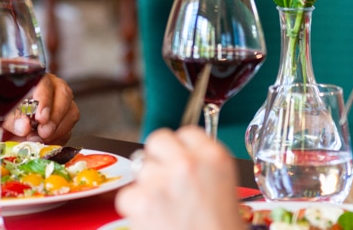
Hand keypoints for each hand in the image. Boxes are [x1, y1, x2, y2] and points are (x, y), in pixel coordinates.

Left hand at [0, 73, 79, 143]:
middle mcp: (50, 86)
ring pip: (71, 112)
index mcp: (32, 78)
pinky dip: (58, 138)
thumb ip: (10, 120)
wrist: (2, 127)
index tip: (40, 117)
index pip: (44, 83)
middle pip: (64, 94)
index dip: (44, 99)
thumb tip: (24, 127)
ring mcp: (60, 102)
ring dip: (57, 129)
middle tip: (43, 132)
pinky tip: (43, 141)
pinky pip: (69, 128)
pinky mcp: (64, 120)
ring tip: (39, 139)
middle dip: (55, 116)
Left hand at [115, 127, 243, 229]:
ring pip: (140, 169)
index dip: (181, 149)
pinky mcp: (141, 202)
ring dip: (147, 186)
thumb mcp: (225, 186)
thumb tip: (177, 154)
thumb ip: (202, 163)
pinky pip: (127, 195)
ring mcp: (161, 181)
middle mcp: (186, 163)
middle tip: (166, 181)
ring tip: (165, 209)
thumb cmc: (220, 228)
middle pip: (157, 140)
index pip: (186, 132)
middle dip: (158, 158)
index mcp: (213, 157)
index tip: (181, 162)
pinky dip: (134, 208)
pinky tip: (153, 220)